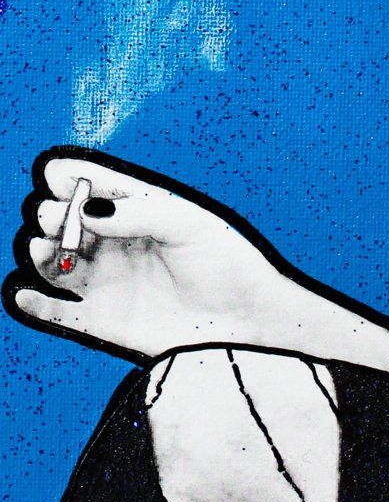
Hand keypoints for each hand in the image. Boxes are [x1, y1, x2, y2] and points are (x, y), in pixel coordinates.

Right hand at [6, 151, 388, 372]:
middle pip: (61, 221)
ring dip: (39, 253)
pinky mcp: (100, 320)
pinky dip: (31, 302)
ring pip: (49, 260)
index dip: (68, 179)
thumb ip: (139, 213)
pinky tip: (29, 292)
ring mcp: (105, 280)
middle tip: (57, 220)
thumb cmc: (228, 264)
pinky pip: (52, 310)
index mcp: (137, 210)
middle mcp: (114, 242)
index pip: (89, 186)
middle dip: (50, 216)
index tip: (58, 179)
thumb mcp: (190, 225)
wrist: (247, 322)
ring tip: (50, 251)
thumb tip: (89, 208)